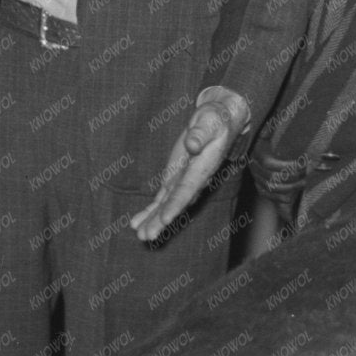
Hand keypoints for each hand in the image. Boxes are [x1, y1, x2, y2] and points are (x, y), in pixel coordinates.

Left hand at [131, 88, 250, 242]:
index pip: (188, 189)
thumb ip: (201, 133)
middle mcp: (193, 180)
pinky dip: (151, 211)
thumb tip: (192, 144)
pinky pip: (162, 199)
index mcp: (202, 168)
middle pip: (176, 204)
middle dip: (162, 221)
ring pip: (167, 205)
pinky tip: (138, 223)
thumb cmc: (215, 120)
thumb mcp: (210, 121)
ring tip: (140, 234)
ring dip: (153, 220)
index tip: (164, 219)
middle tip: (148, 236)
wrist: (218, 122)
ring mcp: (183, 181)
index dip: (176, 205)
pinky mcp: (175, 179)